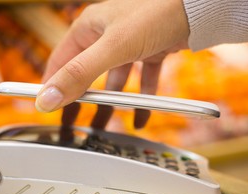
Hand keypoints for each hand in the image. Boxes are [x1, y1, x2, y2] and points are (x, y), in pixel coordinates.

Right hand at [36, 0, 188, 127]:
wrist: (201, 6)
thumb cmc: (156, 13)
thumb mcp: (112, 48)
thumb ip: (79, 75)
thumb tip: (48, 99)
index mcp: (87, 29)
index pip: (60, 63)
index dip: (52, 87)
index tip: (47, 110)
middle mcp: (105, 36)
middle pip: (85, 75)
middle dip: (79, 101)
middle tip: (71, 124)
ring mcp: (128, 45)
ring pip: (113, 81)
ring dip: (109, 105)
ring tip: (103, 127)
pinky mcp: (149, 51)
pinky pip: (140, 81)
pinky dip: (140, 100)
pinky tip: (140, 119)